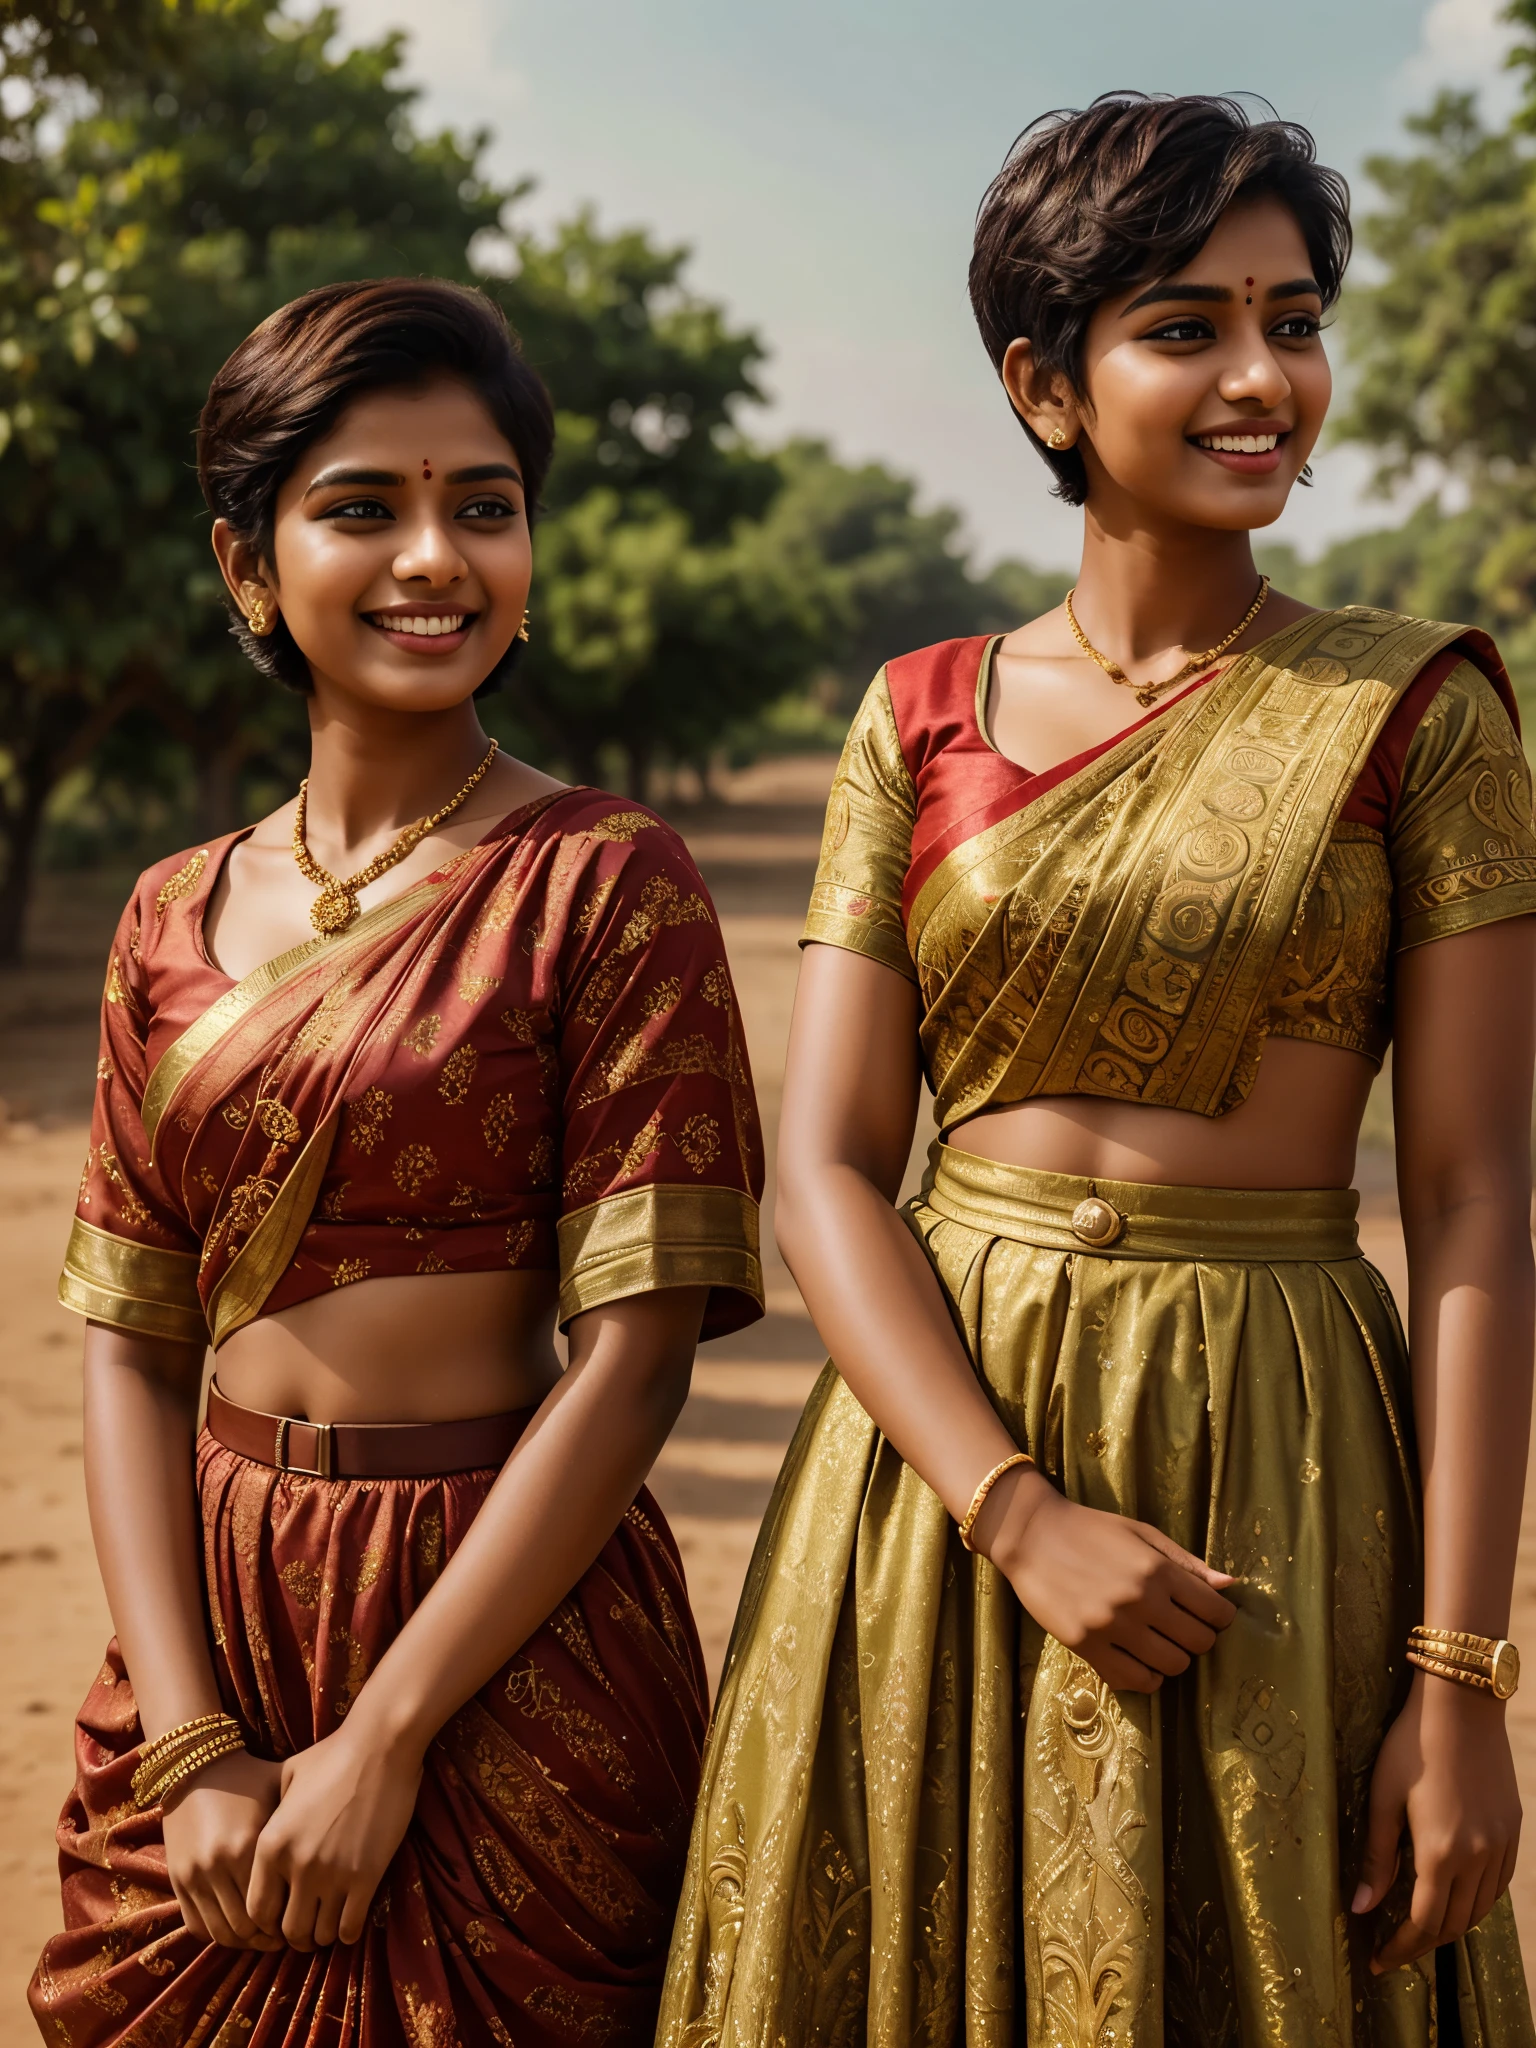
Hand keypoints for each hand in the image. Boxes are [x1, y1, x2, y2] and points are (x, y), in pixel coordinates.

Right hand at [161, 1749, 283, 1948]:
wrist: (196, 1766)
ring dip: (244, 1943)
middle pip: (247, 1928)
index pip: (271, 1907)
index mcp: (249, 1845)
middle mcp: (219, 1865)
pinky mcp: (177, 1881)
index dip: (288, 1922)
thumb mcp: (279, 1794)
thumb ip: (300, 1828)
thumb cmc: (249, 1778)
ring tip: (264, 1939)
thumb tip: (339, 1856)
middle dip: (268, 1939)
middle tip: (287, 1938)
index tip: (303, 1920)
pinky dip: (217, 1935)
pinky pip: (197, 1926)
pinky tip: (237, 1931)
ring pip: (222, 1933)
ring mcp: (194, 1876)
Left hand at [247, 1722, 422, 1949]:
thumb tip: (267, 1838)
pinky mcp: (366, 1877)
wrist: (381, 1746)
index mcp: (270, 1845)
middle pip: (289, 1930)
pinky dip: (348, 1932)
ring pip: (320, 1935)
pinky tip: (350, 1917)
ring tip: (328, 1922)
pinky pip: (350, 1928)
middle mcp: (296, 1866)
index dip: (266, 1924)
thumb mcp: (287, 1780)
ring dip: (323, 1934)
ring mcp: (332, 1875)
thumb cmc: (332, 1755)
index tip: (279, 1918)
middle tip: (307, 1926)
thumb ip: (272, 1816)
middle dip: (296, 1935)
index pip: (256, 1911)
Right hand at [981, 1469, 1236, 1691]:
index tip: (1209, 1614)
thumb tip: (1230, 1586)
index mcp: (1157, 1569)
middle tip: (1182, 1627)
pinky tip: (1140, 1660)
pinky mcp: (1086, 1646)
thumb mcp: (1142, 1533)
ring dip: (1174, 1657)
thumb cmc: (1090, 1529)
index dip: (1220, 1616)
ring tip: (1160, 1643)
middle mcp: (1140, 1600)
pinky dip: (1146, 1677)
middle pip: (1198, 1642)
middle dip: (1199, 1637)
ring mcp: (1112, 1626)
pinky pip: (1134, 1680)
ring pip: (1172, 1665)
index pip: (1216, 1611)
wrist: (1031, 1534)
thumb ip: (1186, 1562)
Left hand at [1353, 1672, 1520, 1971]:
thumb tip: (1362, 1908)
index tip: (1377, 1961)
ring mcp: (1500, 1845)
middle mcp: (1478, 1856)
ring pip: (1479, 1909)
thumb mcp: (1382, 1798)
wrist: (1461, 1705)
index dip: (1400, 1948)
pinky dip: (1476, 1902)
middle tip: (1392, 1950)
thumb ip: (1376, 1857)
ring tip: (1418, 1928)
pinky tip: (1454, 1897)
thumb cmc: (1411, 1746)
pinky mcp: (1512, 1830)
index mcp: (1441, 1852)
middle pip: (1453, 1923)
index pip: (1423, 1923)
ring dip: (1450, 1925)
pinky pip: (1497, 1885)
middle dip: (1421, 1944)